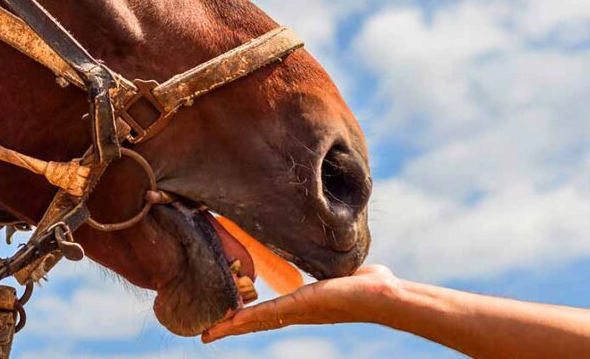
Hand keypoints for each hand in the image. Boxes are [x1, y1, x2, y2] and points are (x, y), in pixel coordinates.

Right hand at [202, 264, 398, 342]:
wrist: (383, 295)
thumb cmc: (370, 284)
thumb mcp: (340, 272)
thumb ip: (332, 267)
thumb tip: (335, 256)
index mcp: (301, 306)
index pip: (267, 313)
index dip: (245, 317)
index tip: (224, 319)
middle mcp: (295, 313)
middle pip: (255, 322)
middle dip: (230, 328)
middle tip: (206, 334)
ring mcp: (296, 312)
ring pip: (256, 321)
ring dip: (231, 327)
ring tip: (210, 333)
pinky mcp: (300, 305)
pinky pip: (268, 312)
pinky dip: (247, 319)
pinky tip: (230, 323)